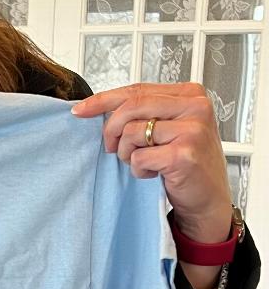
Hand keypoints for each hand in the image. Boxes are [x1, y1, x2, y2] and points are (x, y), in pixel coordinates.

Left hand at [71, 82, 232, 238]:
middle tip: (110, 147)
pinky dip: (139, 169)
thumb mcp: (170, 128)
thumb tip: (100, 107)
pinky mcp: (183, 154)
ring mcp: (192, 130)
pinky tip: (154, 173)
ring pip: (132, 133)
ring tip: (145, 162)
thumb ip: (146, 112)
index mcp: (191, 94)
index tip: (81, 110)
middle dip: (111, 130)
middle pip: (131, 107)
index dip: (104, 100)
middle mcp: (195, 107)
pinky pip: (139, 157)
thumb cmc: (187, 163)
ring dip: (128, 153)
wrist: (208, 199)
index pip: (138, 89)